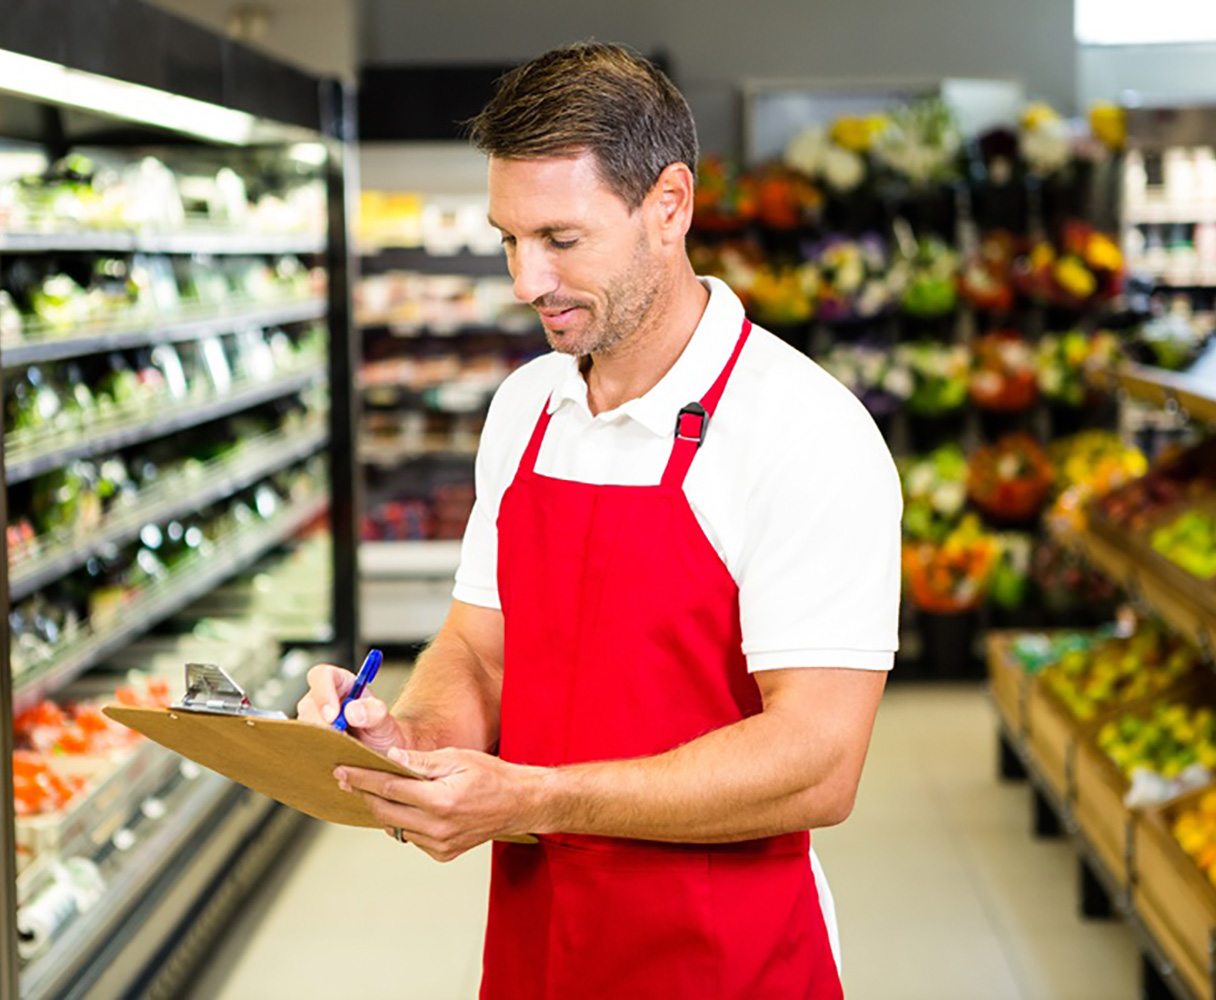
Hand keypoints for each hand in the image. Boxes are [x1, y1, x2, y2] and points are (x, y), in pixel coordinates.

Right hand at [296, 663, 409, 754]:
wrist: (381, 755)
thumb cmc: (382, 733)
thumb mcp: (385, 721)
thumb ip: (374, 712)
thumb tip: (352, 711)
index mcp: (340, 683)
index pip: (322, 675)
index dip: (324, 692)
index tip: (334, 715)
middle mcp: (322, 700)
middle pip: (308, 705)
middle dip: (321, 724)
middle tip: (340, 739)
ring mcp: (312, 720)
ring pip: (303, 727)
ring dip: (320, 740)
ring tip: (342, 750)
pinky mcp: (309, 741)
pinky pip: (305, 745)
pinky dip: (317, 752)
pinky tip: (333, 759)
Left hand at [335, 748, 547, 862]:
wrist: (520, 804)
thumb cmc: (493, 776)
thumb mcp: (458, 758)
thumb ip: (422, 761)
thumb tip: (391, 759)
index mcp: (440, 800)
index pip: (389, 788)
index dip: (362, 778)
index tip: (342, 770)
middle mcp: (438, 827)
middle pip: (384, 812)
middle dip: (364, 793)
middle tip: (347, 778)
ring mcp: (440, 844)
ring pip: (396, 827)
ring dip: (384, 809)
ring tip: (376, 790)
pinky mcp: (443, 854)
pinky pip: (412, 837)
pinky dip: (406, 822)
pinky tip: (412, 807)